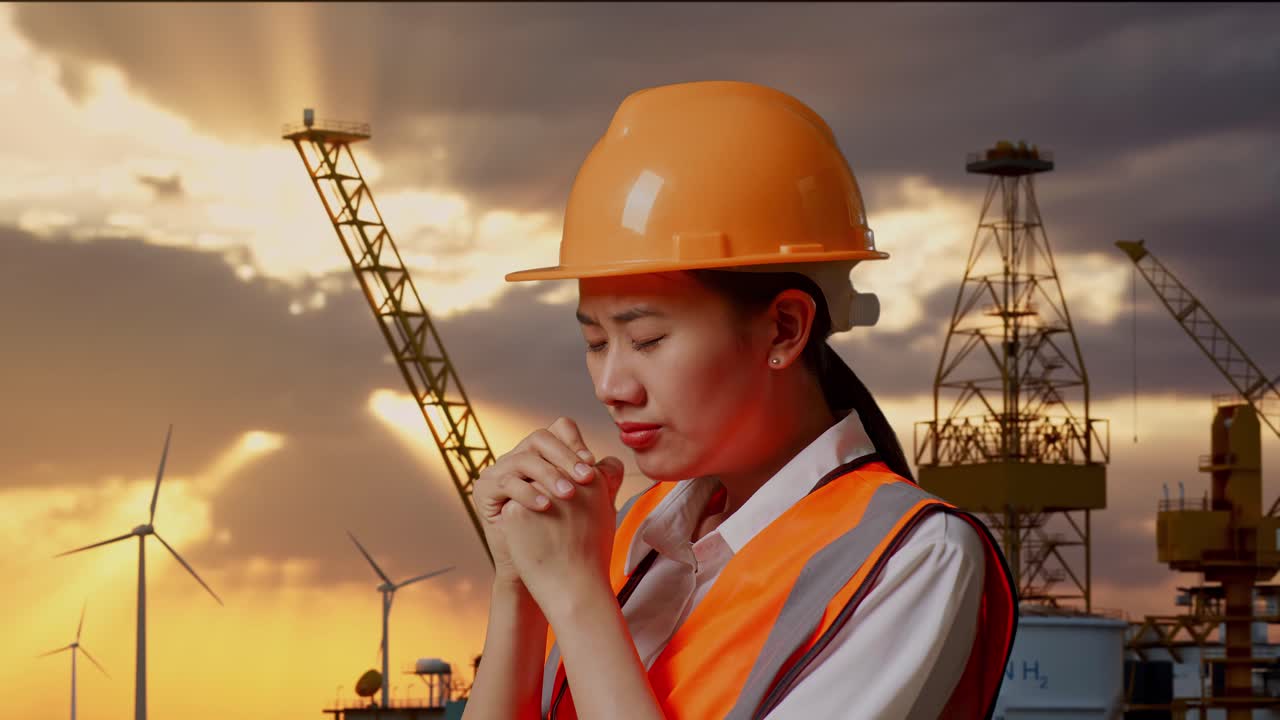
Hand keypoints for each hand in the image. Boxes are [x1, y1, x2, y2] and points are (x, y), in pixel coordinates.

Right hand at [473, 417, 603, 584]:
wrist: (547, 572)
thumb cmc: (571, 536)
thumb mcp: (591, 504)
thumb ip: (603, 481)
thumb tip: (614, 462)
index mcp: (545, 456)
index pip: (558, 430)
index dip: (575, 443)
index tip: (592, 464)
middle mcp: (521, 458)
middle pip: (540, 439)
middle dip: (565, 456)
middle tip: (586, 478)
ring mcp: (500, 472)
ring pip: (523, 459)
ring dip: (548, 474)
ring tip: (568, 495)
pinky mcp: (485, 490)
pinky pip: (506, 483)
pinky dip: (527, 492)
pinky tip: (545, 506)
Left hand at [500, 455, 625, 619]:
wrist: (575, 589)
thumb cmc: (591, 555)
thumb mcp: (606, 512)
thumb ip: (604, 482)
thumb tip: (599, 461)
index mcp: (592, 478)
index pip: (572, 467)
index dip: (569, 487)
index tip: (572, 509)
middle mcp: (565, 480)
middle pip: (548, 476)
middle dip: (548, 494)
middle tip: (557, 525)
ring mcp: (538, 494)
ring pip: (528, 489)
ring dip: (533, 506)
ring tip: (546, 533)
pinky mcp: (516, 511)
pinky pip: (513, 507)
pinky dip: (520, 524)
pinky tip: (532, 541)